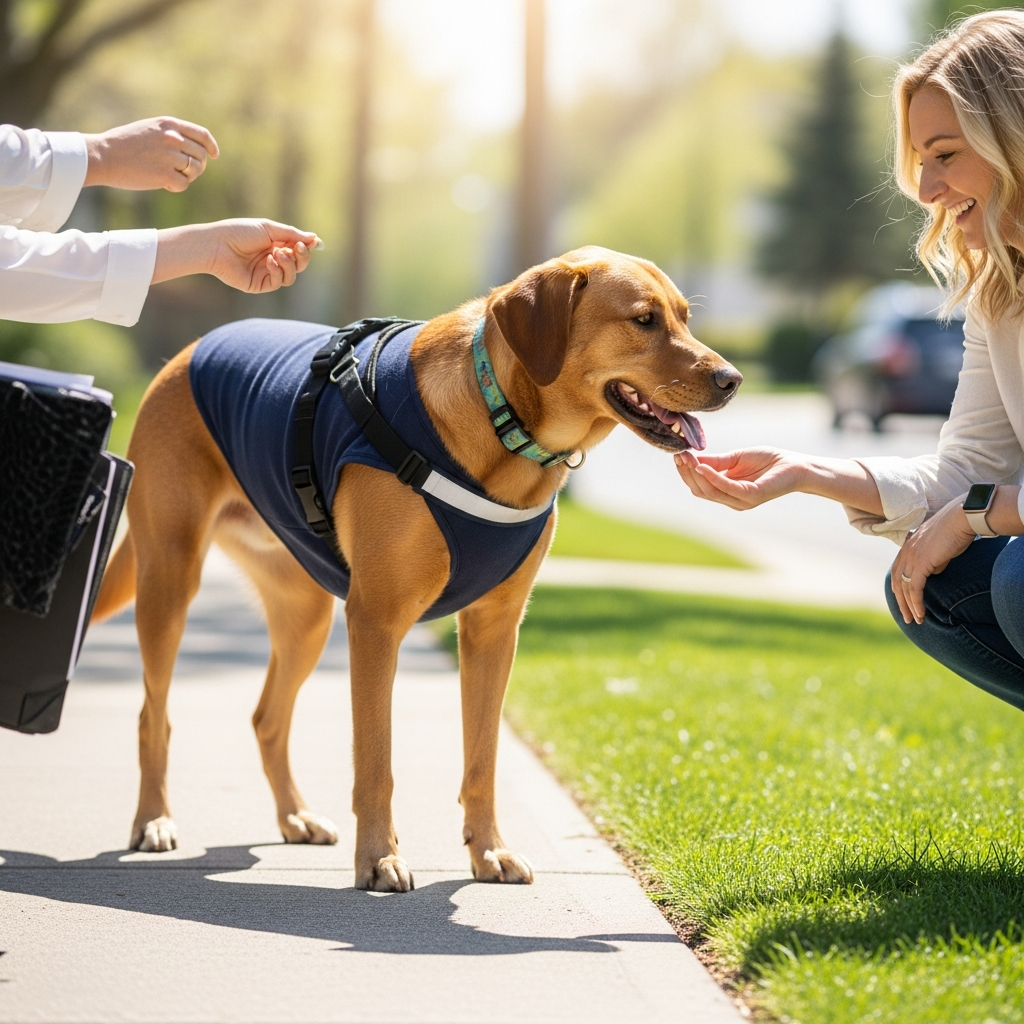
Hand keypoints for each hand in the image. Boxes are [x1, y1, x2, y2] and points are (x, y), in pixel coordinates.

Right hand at [83, 117, 218, 191]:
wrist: (103, 156)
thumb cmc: (124, 144)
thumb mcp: (149, 129)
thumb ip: (171, 135)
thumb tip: (194, 149)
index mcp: (169, 124)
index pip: (202, 135)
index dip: (211, 146)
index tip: (214, 155)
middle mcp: (172, 138)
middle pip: (201, 156)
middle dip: (197, 166)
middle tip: (183, 172)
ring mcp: (169, 156)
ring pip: (195, 170)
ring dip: (187, 177)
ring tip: (170, 176)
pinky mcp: (164, 174)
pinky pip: (184, 184)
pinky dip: (176, 187)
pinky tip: (163, 184)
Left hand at [152, 219, 321, 291]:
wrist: (217, 245)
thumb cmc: (240, 232)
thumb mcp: (269, 229)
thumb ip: (292, 234)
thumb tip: (315, 239)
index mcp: (274, 244)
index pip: (298, 250)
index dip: (306, 248)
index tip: (311, 243)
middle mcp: (272, 260)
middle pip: (298, 265)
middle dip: (302, 257)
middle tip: (297, 248)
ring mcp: (266, 273)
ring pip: (291, 276)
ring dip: (289, 264)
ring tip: (277, 253)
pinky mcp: (260, 285)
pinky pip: (278, 282)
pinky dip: (277, 271)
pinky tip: (269, 261)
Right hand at [674, 447, 808, 509]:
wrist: (796, 465)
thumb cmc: (769, 461)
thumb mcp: (736, 458)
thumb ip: (716, 461)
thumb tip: (692, 458)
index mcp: (727, 491)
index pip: (699, 486)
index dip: (686, 472)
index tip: (677, 455)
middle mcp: (731, 500)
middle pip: (700, 490)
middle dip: (687, 474)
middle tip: (679, 456)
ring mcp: (741, 500)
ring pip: (709, 491)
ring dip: (695, 474)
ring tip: (687, 458)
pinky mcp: (751, 496)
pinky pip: (726, 487)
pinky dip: (712, 477)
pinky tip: (702, 466)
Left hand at [891, 495, 975, 625]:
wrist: (962, 518)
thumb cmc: (955, 531)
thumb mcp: (940, 549)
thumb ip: (933, 561)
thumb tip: (932, 572)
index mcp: (907, 546)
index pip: (896, 571)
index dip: (899, 588)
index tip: (904, 601)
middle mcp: (905, 552)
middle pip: (896, 582)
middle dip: (901, 602)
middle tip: (907, 617)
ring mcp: (911, 557)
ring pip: (904, 588)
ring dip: (909, 606)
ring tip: (916, 620)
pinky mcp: (920, 563)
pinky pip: (914, 588)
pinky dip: (916, 603)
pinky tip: (921, 614)